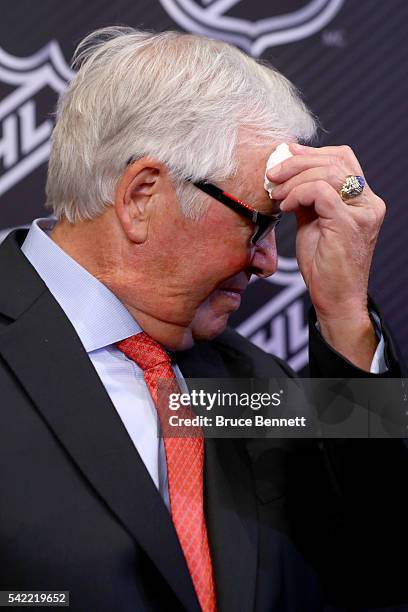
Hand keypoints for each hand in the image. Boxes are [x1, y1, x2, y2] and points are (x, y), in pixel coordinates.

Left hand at [267, 143, 385, 368]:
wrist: (334, 299)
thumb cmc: (323, 265)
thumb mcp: (312, 221)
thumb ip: (307, 196)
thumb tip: (287, 173)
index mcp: (363, 200)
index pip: (342, 158)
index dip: (310, 153)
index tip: (283, 158)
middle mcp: (368, 203)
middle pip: (335, 160)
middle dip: (297, 162)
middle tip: (273, 175)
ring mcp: (362, 212)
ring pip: (328, 172)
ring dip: (294, 178)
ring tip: (276, 194)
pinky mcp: (349, 223)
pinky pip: (320, 192)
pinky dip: (298, 194)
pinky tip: (286, 207)